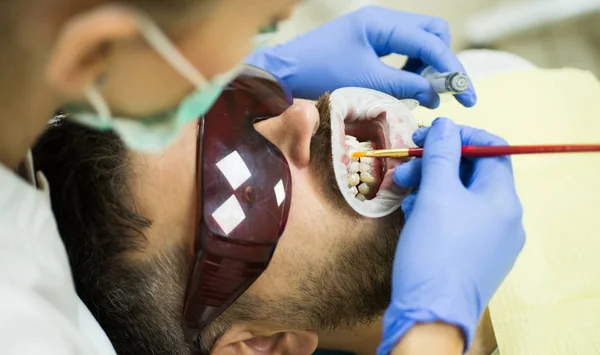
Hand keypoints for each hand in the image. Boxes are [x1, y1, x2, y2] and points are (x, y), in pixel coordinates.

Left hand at [245, 6, 475, 107]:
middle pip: (432, 34)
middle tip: (442, 92)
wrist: (284, 72)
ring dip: (426, 66)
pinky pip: (401, 49)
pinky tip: (404, 86)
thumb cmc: (318, 74)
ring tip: (420, 93)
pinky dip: (409, 67)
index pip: (432, 43)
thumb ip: (405, 86)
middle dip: (442, 62)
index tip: (467, 96)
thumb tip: (436, 95)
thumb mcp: (365, 81)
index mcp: (382, 23)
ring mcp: (376, 28)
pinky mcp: (369, 40)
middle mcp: (383, 19)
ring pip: (418, 41)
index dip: (452, 71)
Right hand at [378, 118, 524, 354]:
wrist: (431, 315)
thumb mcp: (436, 195)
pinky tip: (412, 211)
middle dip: (437, 163)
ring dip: (431, 185)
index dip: (460, 135)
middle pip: (473, 173)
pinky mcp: (474, 256)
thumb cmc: (435, 252)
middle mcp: (505, 219)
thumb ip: (442, 154)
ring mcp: (491, 240)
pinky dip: (435, 208)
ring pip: (462, 197)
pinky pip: (458, 220)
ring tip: (401, 189)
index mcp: (503, 200)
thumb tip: (445, 125)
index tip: (428, 135)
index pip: (492, 149)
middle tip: (405, 163)